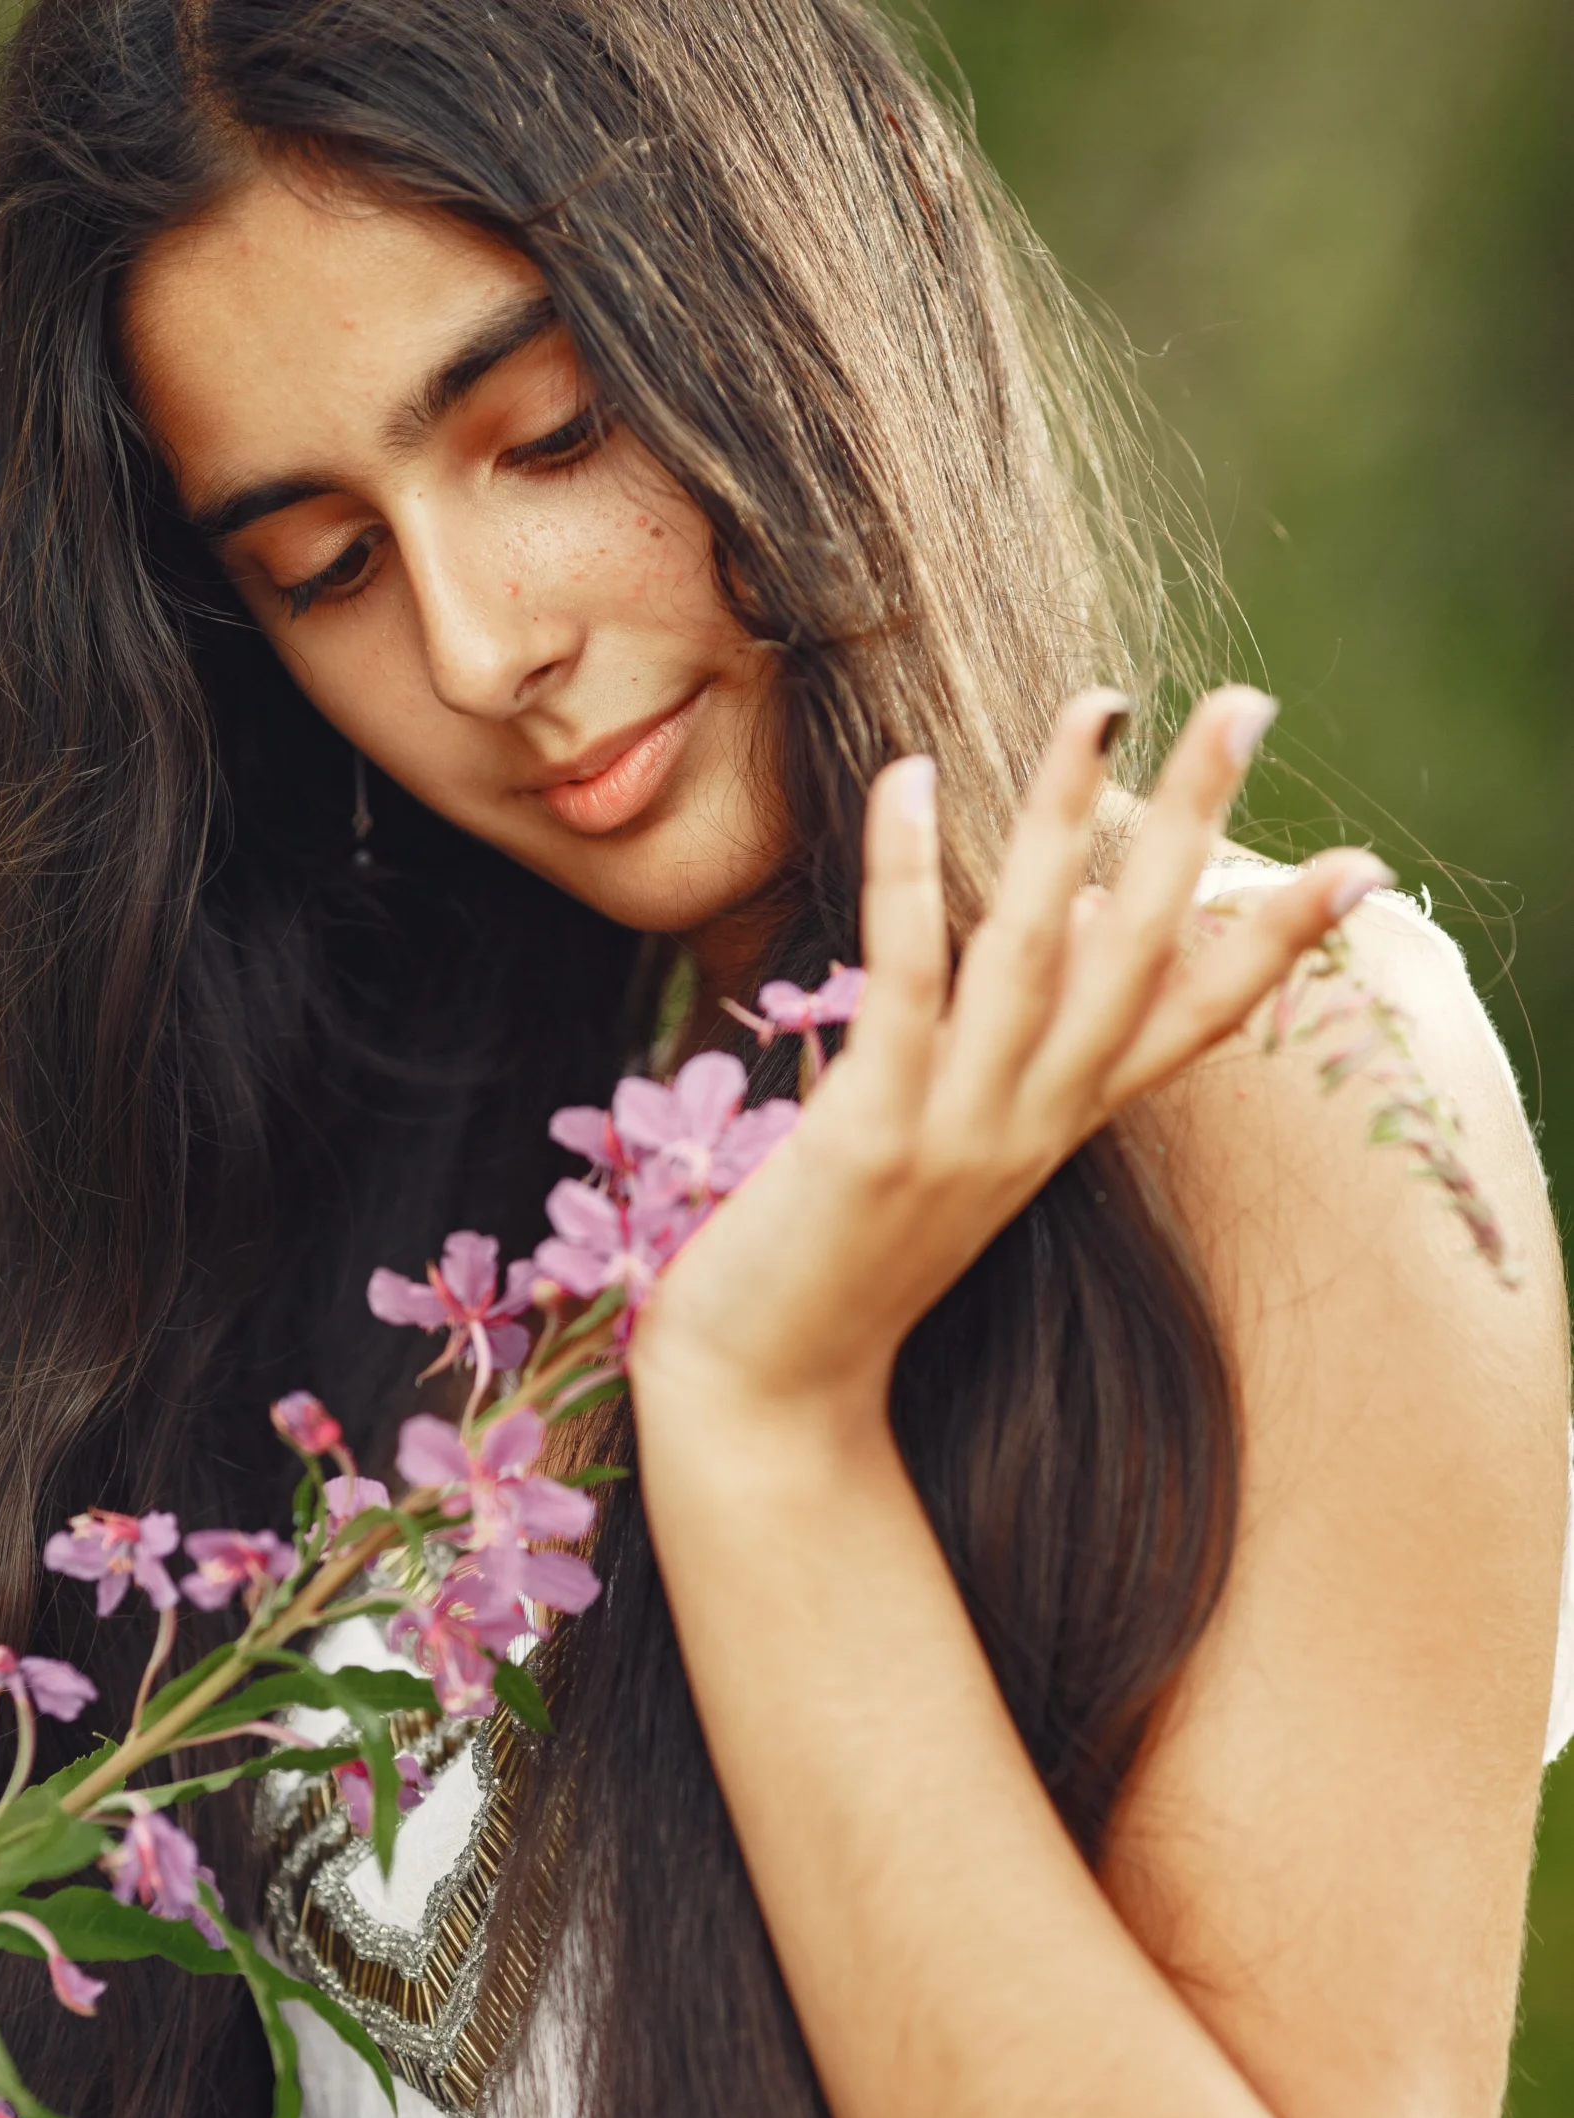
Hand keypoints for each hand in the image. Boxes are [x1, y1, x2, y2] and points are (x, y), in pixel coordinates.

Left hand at [629, 686, 1392, 1421]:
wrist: (770, 1396)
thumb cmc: (848, 1256)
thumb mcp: (963, 1146)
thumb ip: (1028, 1043)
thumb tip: (1093, 904)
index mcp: (1057, 1129)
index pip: (1192, 1023)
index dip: (1275, 945)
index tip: (1363, 869)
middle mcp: (1029, 1128)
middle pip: (1136, 959)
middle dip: (1195, 828)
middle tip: (1248, 705)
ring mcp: (958, 1133)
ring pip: (1035, 955)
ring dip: (1066, 824)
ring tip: (1099, 705)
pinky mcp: (871, 1137)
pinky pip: (905, 987)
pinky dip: (910, 881)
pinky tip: (910, 780)